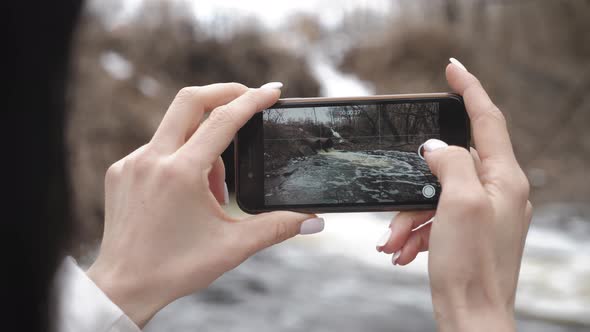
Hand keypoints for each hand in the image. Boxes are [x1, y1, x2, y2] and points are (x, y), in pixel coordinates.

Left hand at [86, 82, 323, 326]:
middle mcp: (152, 160)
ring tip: (217, 189)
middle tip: (249, 100)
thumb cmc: (176, 268)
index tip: (272, 91)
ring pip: (176, 130)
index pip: (223, 120)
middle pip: (190, 101)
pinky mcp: (121, 172)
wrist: (123, 288)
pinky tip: (189, 191)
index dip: (252, 101)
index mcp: (181, 173)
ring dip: (204, 142)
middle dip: (224, 93)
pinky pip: (158, 148)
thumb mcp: (233, 246)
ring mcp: (132, 164)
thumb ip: (277, 227)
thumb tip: (313, 221)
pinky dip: (181, 157)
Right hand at [376, 60, 531, 330]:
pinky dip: (415, 230)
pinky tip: (402, 251)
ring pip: (435, 194)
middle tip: (394, 214)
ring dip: (408, 216)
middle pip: (450, 164)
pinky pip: (435, 217)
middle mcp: (498, 192)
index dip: (469, 89)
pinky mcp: (469, 232)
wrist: (471, 318)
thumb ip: (450, 162)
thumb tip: (436, 146)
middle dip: (414, 185)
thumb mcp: (458, 202)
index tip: (452, 68)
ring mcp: (484, 213)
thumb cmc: (470, 266)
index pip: (487, 118)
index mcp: (504, 178)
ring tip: (393, 244)